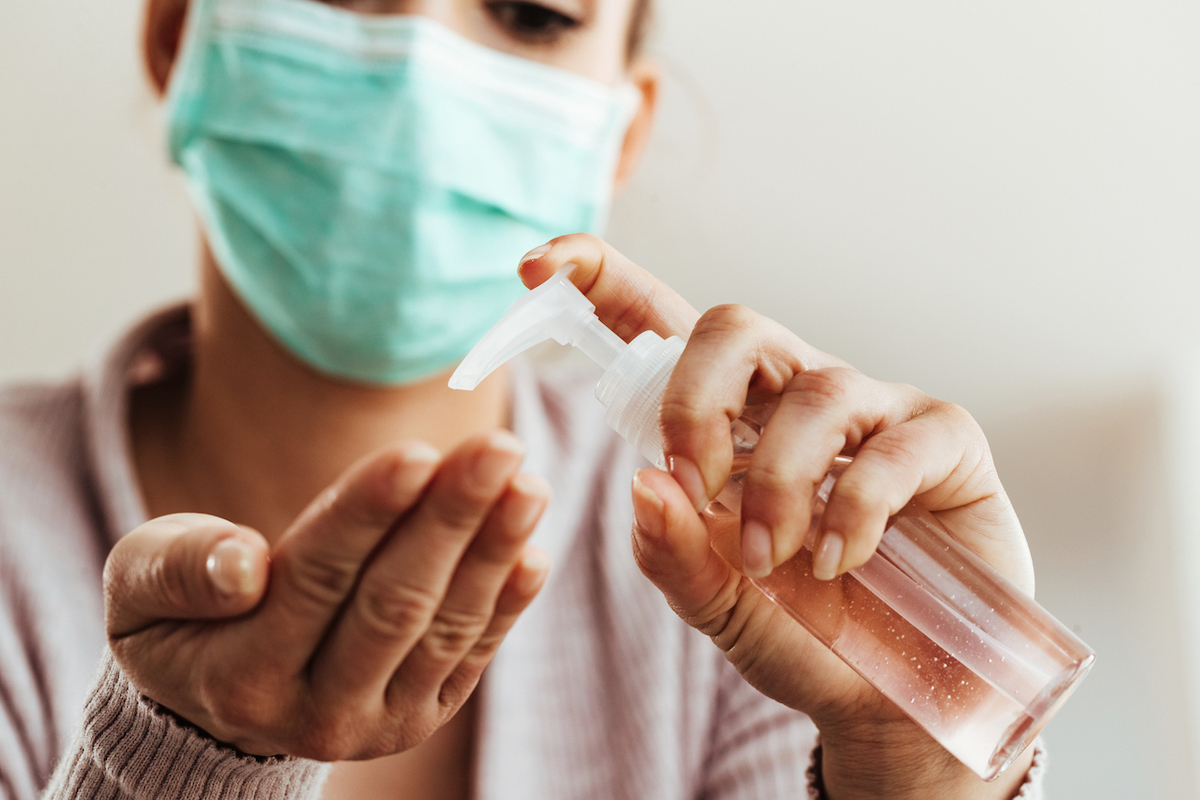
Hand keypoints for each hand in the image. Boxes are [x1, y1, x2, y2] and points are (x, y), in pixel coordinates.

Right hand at [104, 432, 549, 760]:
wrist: (217, 700)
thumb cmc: (180, 618)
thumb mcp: (143, 589)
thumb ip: (180, 572)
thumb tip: (243, 564)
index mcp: (241, 677)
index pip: (317, 580)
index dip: (370, 514)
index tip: (419, 452)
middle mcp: (317, 713)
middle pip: (396, 603)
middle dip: (451, 520)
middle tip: (499, 448)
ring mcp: (380, 723)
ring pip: (446, 628)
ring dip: (493, 552)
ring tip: (528, 484)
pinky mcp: (422, 714)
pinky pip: (474, 656)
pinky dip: (508, 603)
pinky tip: (533, 550)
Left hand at [519, 235, 1034, 797]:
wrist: (894, 692)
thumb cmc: (802, 633)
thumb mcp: (718, 605)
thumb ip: (673, 554)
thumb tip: (642, 483)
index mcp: (730, 422)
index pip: (662, 327)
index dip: (603, 281)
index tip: (536, 267)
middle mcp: (796, 397)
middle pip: (735, 328)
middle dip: (695, 403)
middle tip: (692, 485)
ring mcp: (874, 411)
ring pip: (815, 391)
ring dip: (778, 486)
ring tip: (773, 561)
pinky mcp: (944, 439)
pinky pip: (891, 446)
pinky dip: (852, 511)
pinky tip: (839, 561)